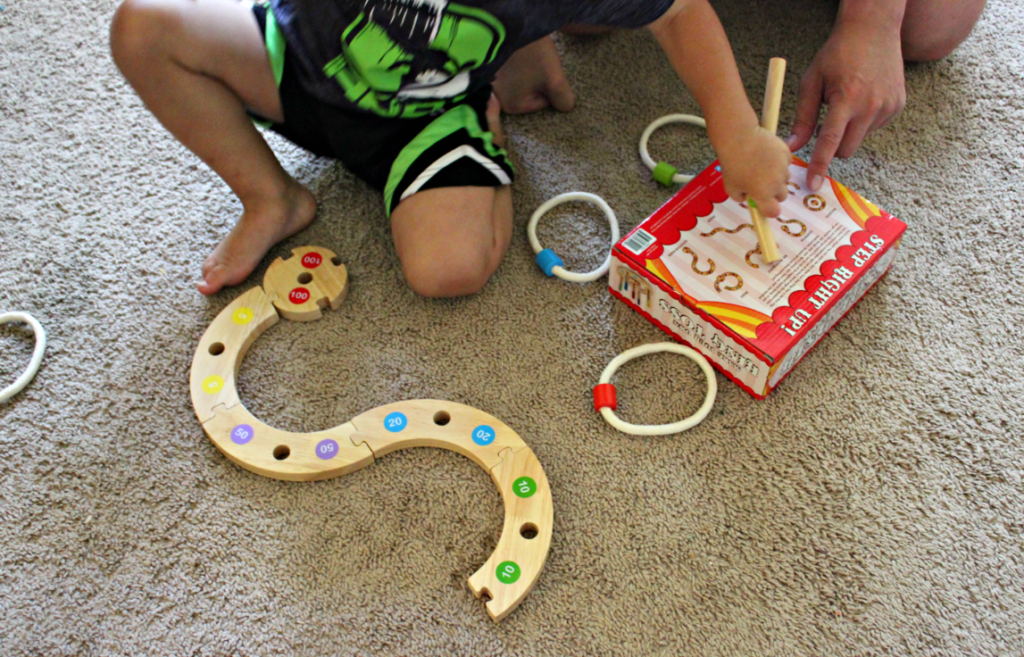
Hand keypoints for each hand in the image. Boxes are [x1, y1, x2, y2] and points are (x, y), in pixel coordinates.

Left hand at [717, 125, 790, 217]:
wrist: (739, 138)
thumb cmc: (732, 164)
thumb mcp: (730, 187)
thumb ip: (741, 197)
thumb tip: (749, 198)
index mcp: (763, 194)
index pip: (774, 212)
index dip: (769, 210)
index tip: (764, 206)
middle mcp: (777, 183)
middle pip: (782, 196)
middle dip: (773, 193)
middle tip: (761, 184)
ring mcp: (783, 168)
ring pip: (785, 179)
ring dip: (776, 177)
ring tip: (761, 166)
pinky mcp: (786, 154)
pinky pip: (786, 163)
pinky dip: (779, 162)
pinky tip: (766, 156)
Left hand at [787, 19, 906, 190]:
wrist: (873, 29)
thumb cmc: (837, 54)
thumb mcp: (812, 82)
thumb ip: (803, 117)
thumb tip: (792, 145)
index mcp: (847, 98)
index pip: (830, 141)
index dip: (819, 165)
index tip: (813, 183)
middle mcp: (871, 105)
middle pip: (846, 150)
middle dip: (832, 147)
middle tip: (825, 124)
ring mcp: (888, 106)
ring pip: (860, 139)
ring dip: (848, 131)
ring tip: (845, 102)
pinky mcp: (898, 105)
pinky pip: (874, 127)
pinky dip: (863, 121)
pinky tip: (862, 98)